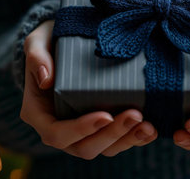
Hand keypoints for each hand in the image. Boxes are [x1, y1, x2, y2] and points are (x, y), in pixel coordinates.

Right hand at [20, 20, 157, 158]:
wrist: (64, 42)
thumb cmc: (49, 42)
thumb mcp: (38, 41)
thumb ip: (37, 56)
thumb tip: (46, 79)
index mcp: (39, 113)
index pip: (56, 133)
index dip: (80, 130)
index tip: (105, 115)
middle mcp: (60, 128)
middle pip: (84, 147)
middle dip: (112, 135)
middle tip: (134, 115)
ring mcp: (81, 131)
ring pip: (104, 148)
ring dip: (127, 140)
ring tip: (148, 126)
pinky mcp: (101, 127)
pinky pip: (118, 141)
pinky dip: (135, 138)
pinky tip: (151, 129)